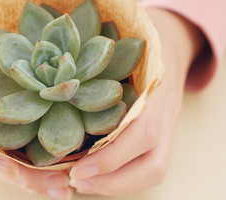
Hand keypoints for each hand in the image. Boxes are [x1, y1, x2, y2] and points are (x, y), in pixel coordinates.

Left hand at [69, 8, 204, 195]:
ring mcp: (169, 126)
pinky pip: (151, 168)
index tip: (76, 170)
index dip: (110, 158)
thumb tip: (52, 79)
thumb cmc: (136, 40)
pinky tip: (96, 177)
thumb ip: (96, 63)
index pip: (141, 133)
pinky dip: (124, 180)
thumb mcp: (118, 43)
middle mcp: (166, 111)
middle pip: (153, 164)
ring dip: (118, 186)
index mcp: (155, 85)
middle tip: (75, 181)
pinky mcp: (166, 135)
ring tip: (82, 183)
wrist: (173, 42)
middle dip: (112, 181)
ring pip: (156, 171)